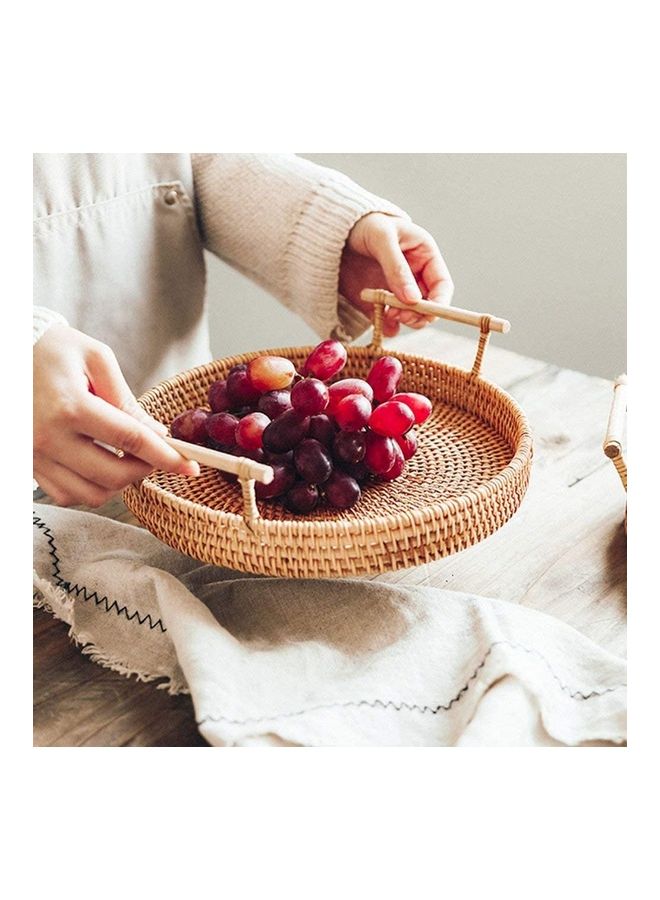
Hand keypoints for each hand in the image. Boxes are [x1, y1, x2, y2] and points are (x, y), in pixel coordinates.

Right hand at [33, 325, 198, 506]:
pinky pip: (67, 494)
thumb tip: (156, 434)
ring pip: (91, 493)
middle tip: (158, 455)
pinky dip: (92, 488)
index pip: (130, 440)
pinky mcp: (28, 465)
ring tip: (129, 459)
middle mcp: (49, 437)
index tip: (190, 466)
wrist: (8, 354)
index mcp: (70, 406)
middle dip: (146, 470)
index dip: (166, 456)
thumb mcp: (96, 358)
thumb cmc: (54, 349)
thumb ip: (126, 398)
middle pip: (113, 475)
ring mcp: (35, 455)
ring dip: (120, 483)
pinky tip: (100, 465)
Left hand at [339, 213, 453, 336]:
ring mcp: (397, 290)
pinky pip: (388, 320)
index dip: (439, 302)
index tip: (427, 314)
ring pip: (409, 315)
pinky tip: (379, 322)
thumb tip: (413, 300)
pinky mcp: (379, 301)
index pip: (442, 285)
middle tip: (400, 315)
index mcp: (425, 256)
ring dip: (402, 320)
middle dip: (418, 315)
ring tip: (386, 314)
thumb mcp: (382, 239)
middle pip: (428, 305)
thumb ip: (397, 268)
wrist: (333, 230)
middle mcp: (415, 276)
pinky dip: (386, 325)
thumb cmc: (364, 224)